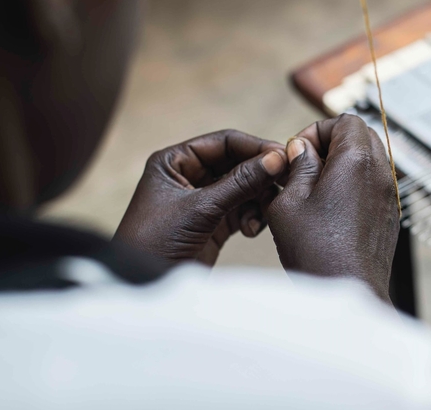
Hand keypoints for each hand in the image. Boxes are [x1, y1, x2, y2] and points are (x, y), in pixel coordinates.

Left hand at [115, 130, 287, 264]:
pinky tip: (251, 230)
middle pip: (237, 164)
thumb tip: (276, 158)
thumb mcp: (201, 208)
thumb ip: (240, 182)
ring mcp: (202, 200)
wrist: (145, 288)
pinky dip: (251, 216)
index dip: (255, 148)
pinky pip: (242, 209)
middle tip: (284, 185)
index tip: (282, 158)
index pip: (223, 142)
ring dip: (257, 200)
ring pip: (244, 188)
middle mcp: (188, 176)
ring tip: (261, 216)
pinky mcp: (212, 223)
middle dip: (260, 177)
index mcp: (175, 161)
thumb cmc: (156, 241)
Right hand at [267, 114, 399, 300]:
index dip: (317, 130)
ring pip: (368, 160)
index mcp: (357, 160)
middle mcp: (380, 173)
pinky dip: (353, 186)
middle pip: (360, 136)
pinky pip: (373, 185)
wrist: (348, 290)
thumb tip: (303, 149)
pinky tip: (329, 211)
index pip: (345, 120)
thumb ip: (298, 166)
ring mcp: (388, 195)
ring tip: (314, 191)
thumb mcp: (290, 201)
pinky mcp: (389, 215)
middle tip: (305, 167)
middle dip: (330, 144)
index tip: (299, 152)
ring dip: (341, 166)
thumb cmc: (317, 251)